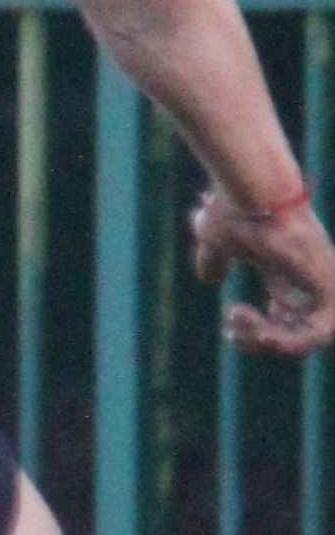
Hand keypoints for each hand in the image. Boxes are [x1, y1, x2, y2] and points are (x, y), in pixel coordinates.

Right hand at [194, 187, 334, 359]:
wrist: (252, 191)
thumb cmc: (235, 208)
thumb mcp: (216, 241)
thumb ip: (215, 260)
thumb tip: (211, 279)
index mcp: (288, 270)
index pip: (290, 314)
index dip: (261, 328)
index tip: (231, 316)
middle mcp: (308, 278)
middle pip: (300, 329)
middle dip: (263, 340)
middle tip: (233, 324)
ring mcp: (320, 280)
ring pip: (311, 335)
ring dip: (274, 343)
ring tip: (248, 328)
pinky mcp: (325, 282)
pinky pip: (320, 330)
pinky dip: (292, 341)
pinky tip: (261, 332)